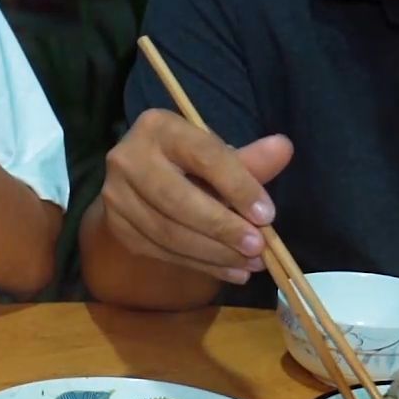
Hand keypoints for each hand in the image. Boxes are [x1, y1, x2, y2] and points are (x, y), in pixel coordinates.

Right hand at [98, 109, 293, 283]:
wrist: (142, 182)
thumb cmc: (189, 163)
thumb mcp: (217, 155)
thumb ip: (248, 160)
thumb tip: (283, 149)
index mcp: (158, 127)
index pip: (203, 156)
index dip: (238, 186)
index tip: (267, 215)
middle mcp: (127, 158)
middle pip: (177, 200)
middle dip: (222, 227)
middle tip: (258, 248)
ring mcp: (116, 195)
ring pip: (167, 232)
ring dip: (214, 253)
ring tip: (251, 263)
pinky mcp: (117, 227)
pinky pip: (160, 251)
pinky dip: (200, 265)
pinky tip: (230, 270)